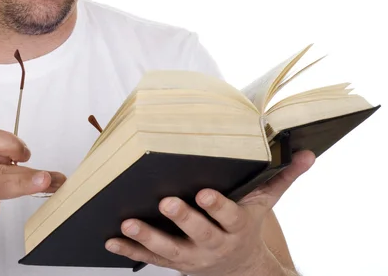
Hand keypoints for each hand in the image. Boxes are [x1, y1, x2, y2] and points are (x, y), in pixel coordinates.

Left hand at [105, 150, 314, 275]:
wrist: (239, 269)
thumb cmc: (247, 227)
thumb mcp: (265, 204)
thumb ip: (283, 178)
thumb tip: (307, 153)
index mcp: (236, 227)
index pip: (229, 216)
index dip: (217, 207)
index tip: (205, 193)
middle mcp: (214, 244)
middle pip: (199, 233)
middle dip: (183, 219)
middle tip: (165, 202)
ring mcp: (191, 257)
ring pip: (169, 249)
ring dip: (147, 237)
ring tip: (127, 223)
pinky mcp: (173, 263)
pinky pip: (150, 259)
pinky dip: (130, 251)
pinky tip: (111, 240)